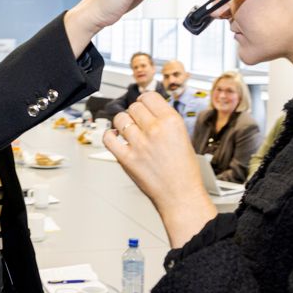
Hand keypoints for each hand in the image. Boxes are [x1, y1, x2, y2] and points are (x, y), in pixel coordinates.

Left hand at [103, 92, 216, 247]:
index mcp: (172, 122)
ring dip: (123, 123)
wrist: (180, 196)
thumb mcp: (182, 137)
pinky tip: (116, 138)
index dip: (145, 100)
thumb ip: (165, 122)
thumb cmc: (184, 171)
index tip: (143, 105)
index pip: (149, 96)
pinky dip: (109, 135)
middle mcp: (155, 130)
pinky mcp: (126, 158)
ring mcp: (139, 144)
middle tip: (138, 122)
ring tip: (128, 131)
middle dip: (135, 113)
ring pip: (120, 118)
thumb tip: (149, 110)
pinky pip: (108, 138)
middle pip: (134, 107)